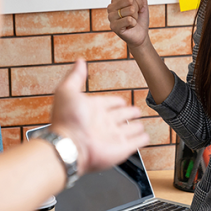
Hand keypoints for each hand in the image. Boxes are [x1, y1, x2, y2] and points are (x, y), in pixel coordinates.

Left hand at [50, 59, 149, 175]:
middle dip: (128, 112)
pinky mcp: (121, 149)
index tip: (121, 100)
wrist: (70, 146)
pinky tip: (144, 137)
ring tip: (140, 124)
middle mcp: (103, 123)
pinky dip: (141, 140)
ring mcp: (113, 137)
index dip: (115, 101)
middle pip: (120, 116)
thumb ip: (75, 76)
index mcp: (93, 110)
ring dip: (135, 126)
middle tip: (135, 110)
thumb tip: (79, 61)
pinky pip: (135, 143)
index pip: (109, 103)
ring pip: (129, 129)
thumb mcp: (67, 91)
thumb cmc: (66, 120)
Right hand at [107, 0, 149, 48]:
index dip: (138, 2)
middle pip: (130, 0)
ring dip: (135, 17)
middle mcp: (110, 7)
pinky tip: (130, 27)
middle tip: (135, 15)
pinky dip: (134, 24)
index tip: (137, 9)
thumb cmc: (140, 18)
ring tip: (132, 21)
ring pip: (131, 10)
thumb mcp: (142, 3)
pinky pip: (129, 20)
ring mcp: (111, 17)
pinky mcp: (114, 27)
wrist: (140, 35)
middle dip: (137, 8)